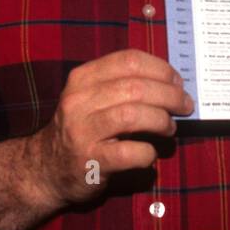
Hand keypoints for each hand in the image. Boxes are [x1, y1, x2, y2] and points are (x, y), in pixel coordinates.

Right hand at [29, 49, 192, 205]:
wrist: (46, 169)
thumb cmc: (80, 130)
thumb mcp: (91, 98)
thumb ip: (122, 85)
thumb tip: (171, 83)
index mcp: (82, 78)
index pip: (128, 60)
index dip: (160, 69)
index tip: (176, 82)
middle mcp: (78, 101)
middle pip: (136, 87)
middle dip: (169, 95)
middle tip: (184, 105)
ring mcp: (82, 131)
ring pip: (133, 115)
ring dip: (161, 121)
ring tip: (169, 128)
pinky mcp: (91, 160)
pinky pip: (131, 152)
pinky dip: (148, 152)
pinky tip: (150, 153)